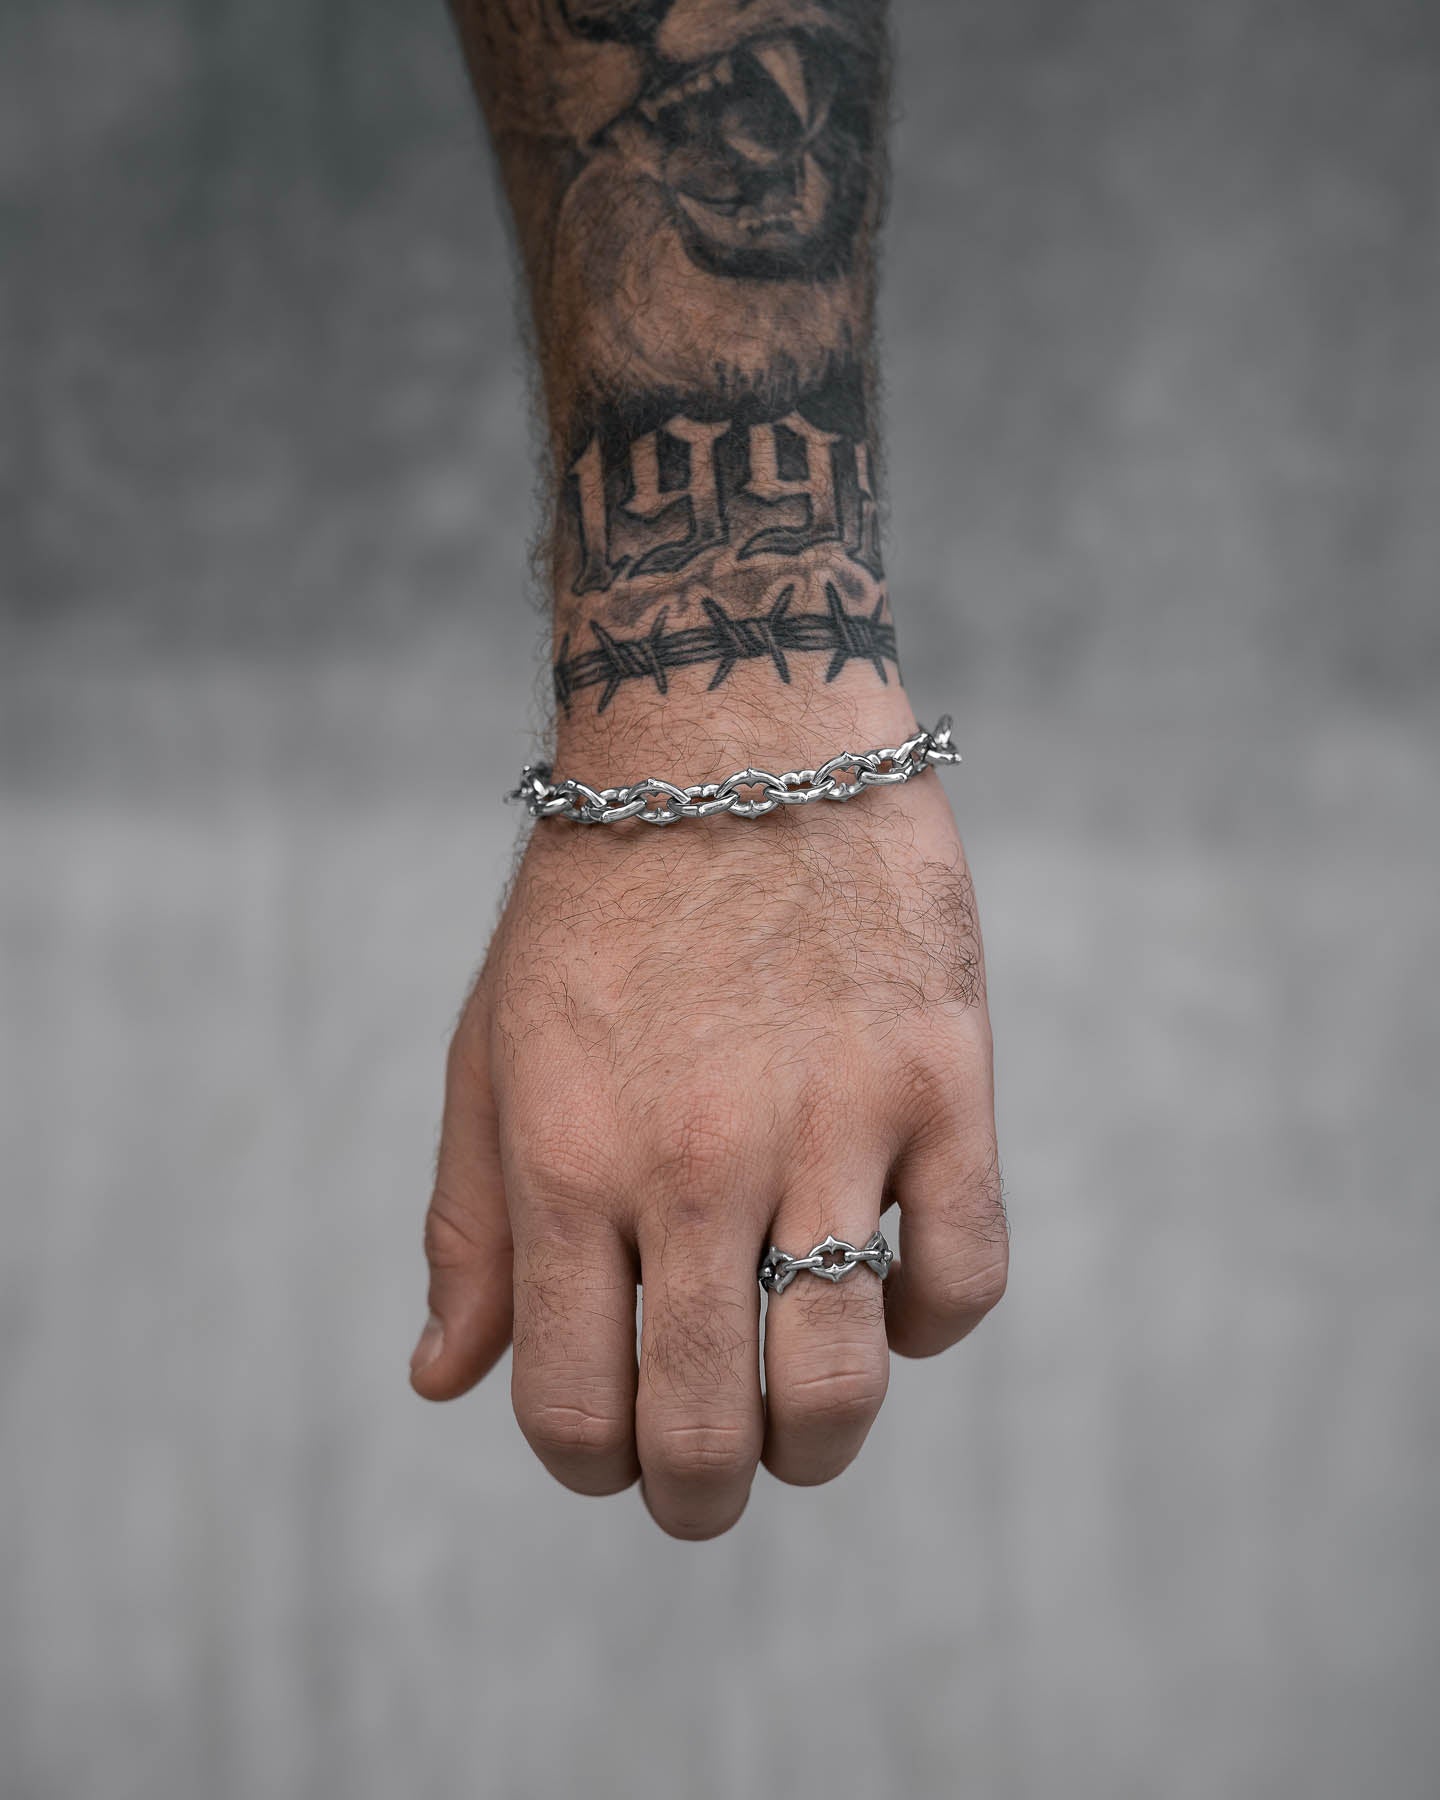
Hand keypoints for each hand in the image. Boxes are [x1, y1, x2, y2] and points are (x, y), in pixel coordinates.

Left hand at [410, 708, 1007, 1539]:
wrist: (732, 727)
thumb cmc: (599, 898)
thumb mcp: (494, 1048)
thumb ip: (468, 1224)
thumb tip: (445, 1382)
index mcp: (565, 1161)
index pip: (573, 1409)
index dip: (593, 1467)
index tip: (616, 1448)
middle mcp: (691, 1162)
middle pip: (705, 1427)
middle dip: (702, 1495)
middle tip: (711, 1484)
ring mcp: (828, 1124)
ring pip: (840, 1383)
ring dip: (819, 1446)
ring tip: (804, 1425)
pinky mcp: (942, 1079)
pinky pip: (962, 1276)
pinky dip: (931, 1322)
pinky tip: (892, 1284)